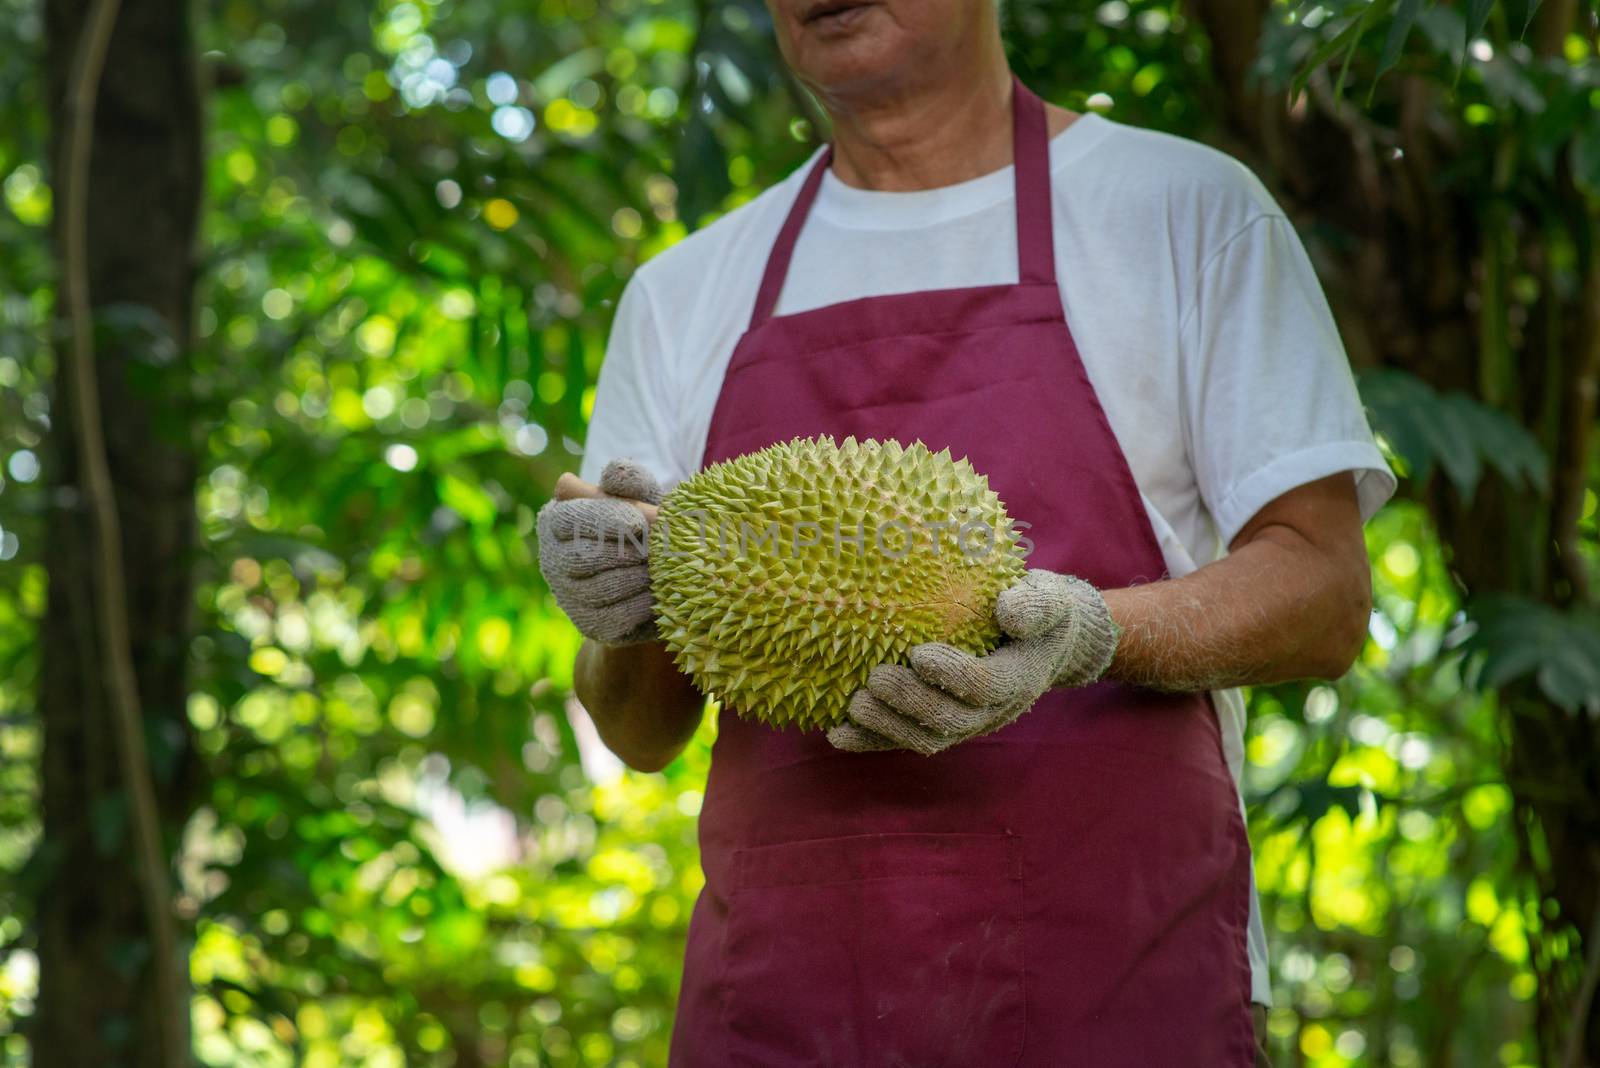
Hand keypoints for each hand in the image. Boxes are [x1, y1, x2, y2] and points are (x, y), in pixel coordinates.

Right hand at [536, 459, 662, 644]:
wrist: (659, 580)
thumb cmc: (646, 527)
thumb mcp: (642, 497)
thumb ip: (629, 481)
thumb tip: (612, 476)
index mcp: (558, 519)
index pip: (569, 519)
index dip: (603, 520)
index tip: (637, 523)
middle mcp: (553, 559)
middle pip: (583, 557)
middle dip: (628, 553)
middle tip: (658, 549)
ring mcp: (568, 595)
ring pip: (599, 589)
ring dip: (638, 578)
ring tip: (662, 568)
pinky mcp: (589, 625)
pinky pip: (614, 617)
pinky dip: (641, 605)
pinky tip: (658, 594)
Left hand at [827, 569, 1119, 754]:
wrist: (1044, 645)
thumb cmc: (1040, 612)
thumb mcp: (1051, 599)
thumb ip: (1036, 604)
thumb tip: (1007, 611)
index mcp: (1018, 678)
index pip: (984, 686)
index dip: (951, 676)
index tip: (918, 654)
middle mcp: (993, 711)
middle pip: (950, 721)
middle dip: (910, 704)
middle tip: (876, 678)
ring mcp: (966, 724)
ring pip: (926, 739)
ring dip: (887, 727)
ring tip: (854, 705)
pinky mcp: (942, 728)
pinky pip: (905, 740)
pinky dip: (872, 741)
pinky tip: (837, 734)